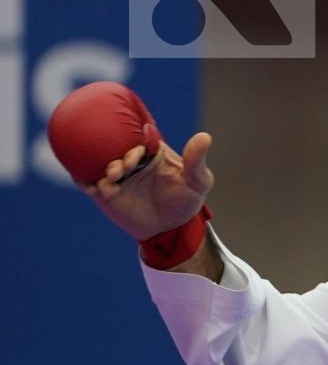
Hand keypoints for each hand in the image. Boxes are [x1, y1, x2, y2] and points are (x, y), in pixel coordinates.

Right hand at [80, 131, 214, 240]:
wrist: (171, 228)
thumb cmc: (186, 200)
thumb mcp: (197, 180)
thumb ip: (196, 160)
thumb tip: (205, 136)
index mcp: (150, 150)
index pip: (136, 138)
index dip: (134, 143)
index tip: (138, 153)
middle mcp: (129, 159)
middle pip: (113, 150)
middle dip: (115, 158)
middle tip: (121, 170)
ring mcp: (115, 175)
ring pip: (97, 165)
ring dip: (99, 170)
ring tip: (111, 182)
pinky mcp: (103, 192)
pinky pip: (87, 182)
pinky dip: (85, 182)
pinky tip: (91, 187)